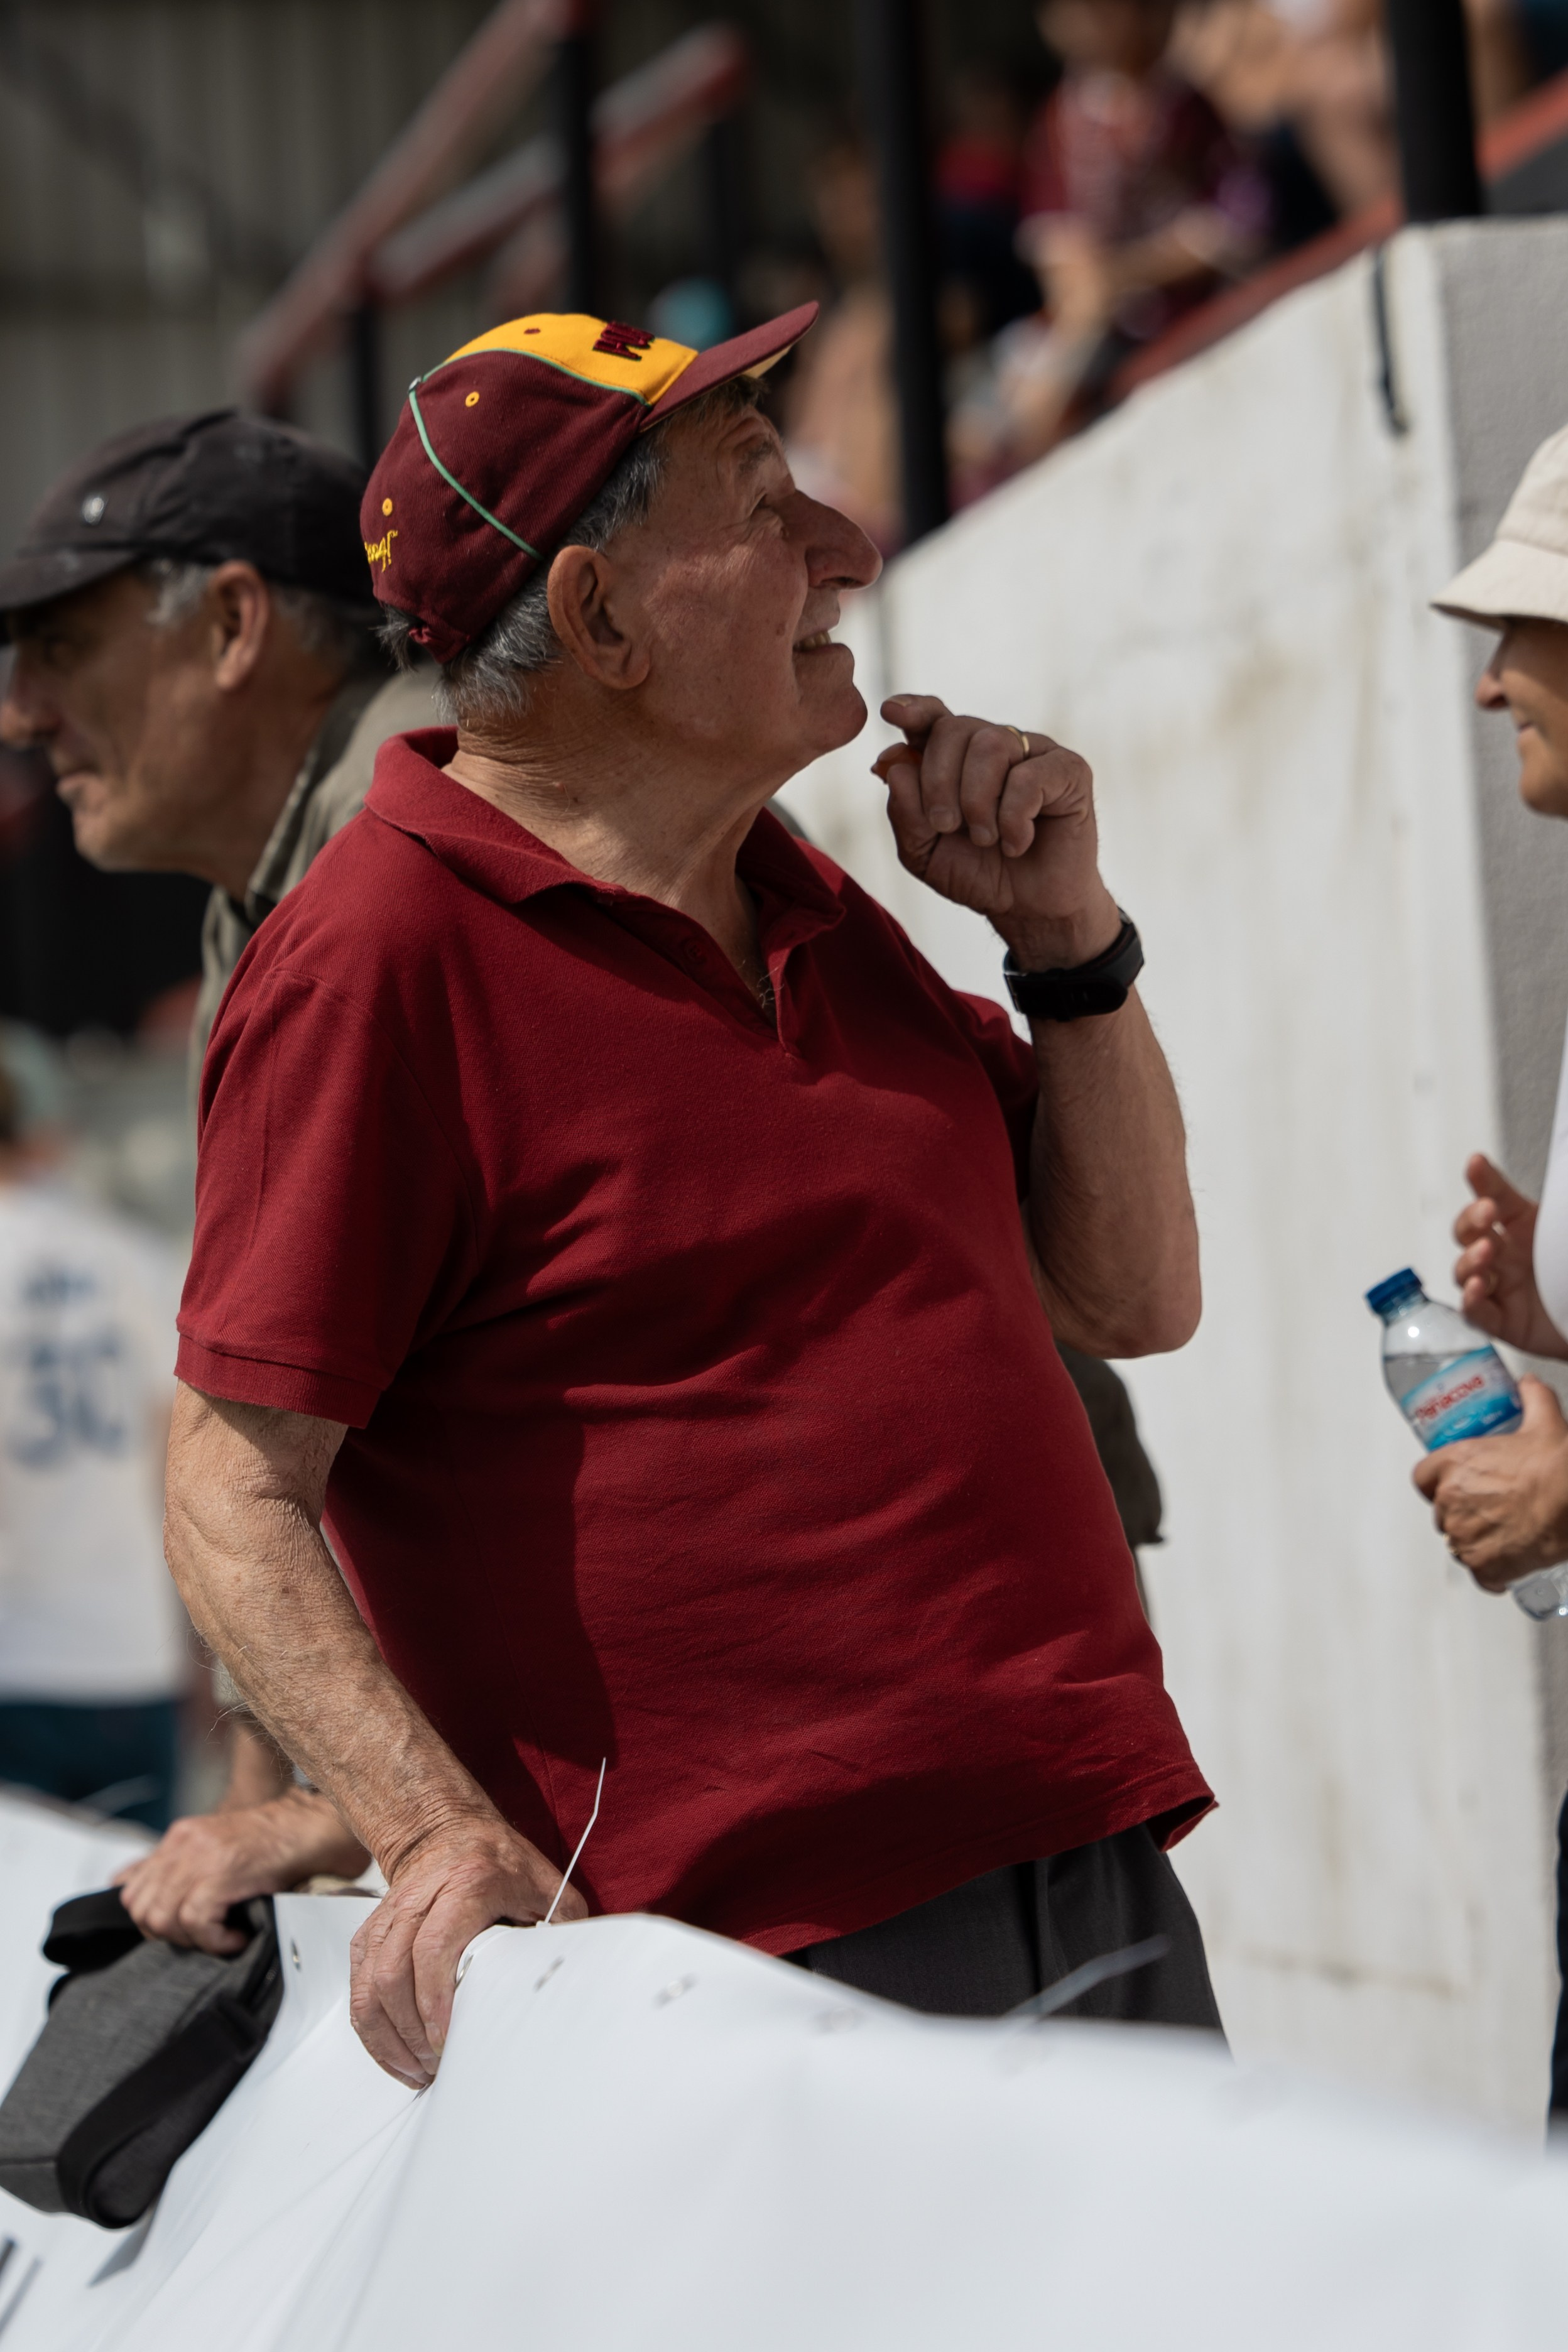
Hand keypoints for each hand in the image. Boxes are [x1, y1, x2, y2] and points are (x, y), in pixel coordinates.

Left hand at [114, 1788, 369, 1953]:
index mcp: (181, 1837)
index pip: (131, 1889)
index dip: (154, 1921)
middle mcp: (184, 1842)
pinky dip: (215, 1941)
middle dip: (169, 1935)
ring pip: (161, 1918)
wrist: (318, 1825)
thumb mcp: (221, 1850)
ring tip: (224, 1936)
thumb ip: (184, 1869)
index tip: (187, 1929)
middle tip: (207, 1935)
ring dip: (192, 1940)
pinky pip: (195, 1922)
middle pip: (140, 1908)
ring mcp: (201, 1855)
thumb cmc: (279, 1844)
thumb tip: (143, 1892)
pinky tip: (239, 1937)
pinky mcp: (223, 1871)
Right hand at [349, 1813, 586, 2087]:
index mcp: (469, 1883)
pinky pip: (358, 1984)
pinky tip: (396, 2054)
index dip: (435, 1999)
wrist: (446, 1830)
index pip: (435, 1946)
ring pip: (369, 1982)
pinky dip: (371, 2026)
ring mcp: (388, 1914)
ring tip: (417, 2071)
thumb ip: (561, 1927)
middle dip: (410, 2030)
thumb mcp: (544, 1885)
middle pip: (394, 1970)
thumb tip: (574, 1977)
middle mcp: (420, 1896)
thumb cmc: (503, 1864)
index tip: (446, 2040)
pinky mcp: (370, 1932)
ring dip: (388, 2036)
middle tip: (436, 2065)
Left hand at [875, 695, 1120, 969]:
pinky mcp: (1068, 769)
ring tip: (984, 839)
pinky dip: (1013, 817)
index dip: (914, 709)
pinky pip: (1030, 775)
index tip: (891, 712)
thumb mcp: (924, 853)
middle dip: (939, 781)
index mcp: (955, 757)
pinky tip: (1017, 843)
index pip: (932, 718)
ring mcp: (1032, 753)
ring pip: (991, 744)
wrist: (1027, 909)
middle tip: (945, 826)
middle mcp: (994, 745)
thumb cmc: (977, 874)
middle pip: (954, 728)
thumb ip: (903, 811)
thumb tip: (891, 762)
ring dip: (977, 800)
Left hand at [1412, 1377, 1567, 1589]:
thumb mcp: (1545, 1421)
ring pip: (1459, 1543)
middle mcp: (1451, 1500)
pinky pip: (1479, 1574)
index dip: (1438, 1482)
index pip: (1422, 1477)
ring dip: (1476, 1541)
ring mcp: (1464, 1535)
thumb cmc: (1557, 1466)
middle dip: (1463, 1511)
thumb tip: (1527, 1383)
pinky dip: (1491, 1573)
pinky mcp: (1483, 1564)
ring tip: (1505, 1533)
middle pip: (1442, 1511)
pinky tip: (1508, 1567)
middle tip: (1493, 1508)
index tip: (1453, 1484)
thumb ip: (1532, 1397)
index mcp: (1454, 1464)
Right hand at [1452, 1154, 1567, 1357]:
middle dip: (1471, 1219)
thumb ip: (1563, 1210)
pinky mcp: (1502, 1322)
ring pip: (1466, 1270)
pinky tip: (1477, 1289)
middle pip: (1470, 1231)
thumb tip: (1549, 1172)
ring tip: (1485, 1252)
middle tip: (1486, 1212)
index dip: (1483, 1180)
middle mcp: (1507, 1254)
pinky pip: (1476, 1312)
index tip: (1476, 1163)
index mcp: (1526, 1226)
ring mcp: (1501, 1287)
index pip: (1498, 1196)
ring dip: (1470, 1259)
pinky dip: (1471, 1300)